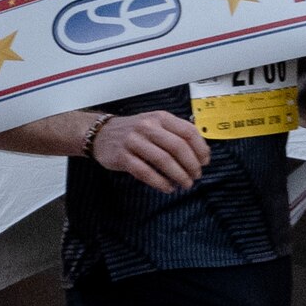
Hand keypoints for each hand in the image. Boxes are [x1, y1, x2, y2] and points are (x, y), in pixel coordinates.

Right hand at [88, 105, 207, 189]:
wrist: (100, 133)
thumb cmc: (133, 131)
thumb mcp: (155, 123)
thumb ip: (175, 133)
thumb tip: (200, 152)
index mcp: (160, 117)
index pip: (188, 131)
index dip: (200, 149)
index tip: (205, 162)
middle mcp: (147, 126)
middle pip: (177, 147)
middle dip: (191, 165)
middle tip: (196, 176)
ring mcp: (134, 141)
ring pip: (163, 160)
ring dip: (178, 175)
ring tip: (185, 184)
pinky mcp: (123, 157)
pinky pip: (146, 172)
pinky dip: (160, 182)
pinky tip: (168, 187)